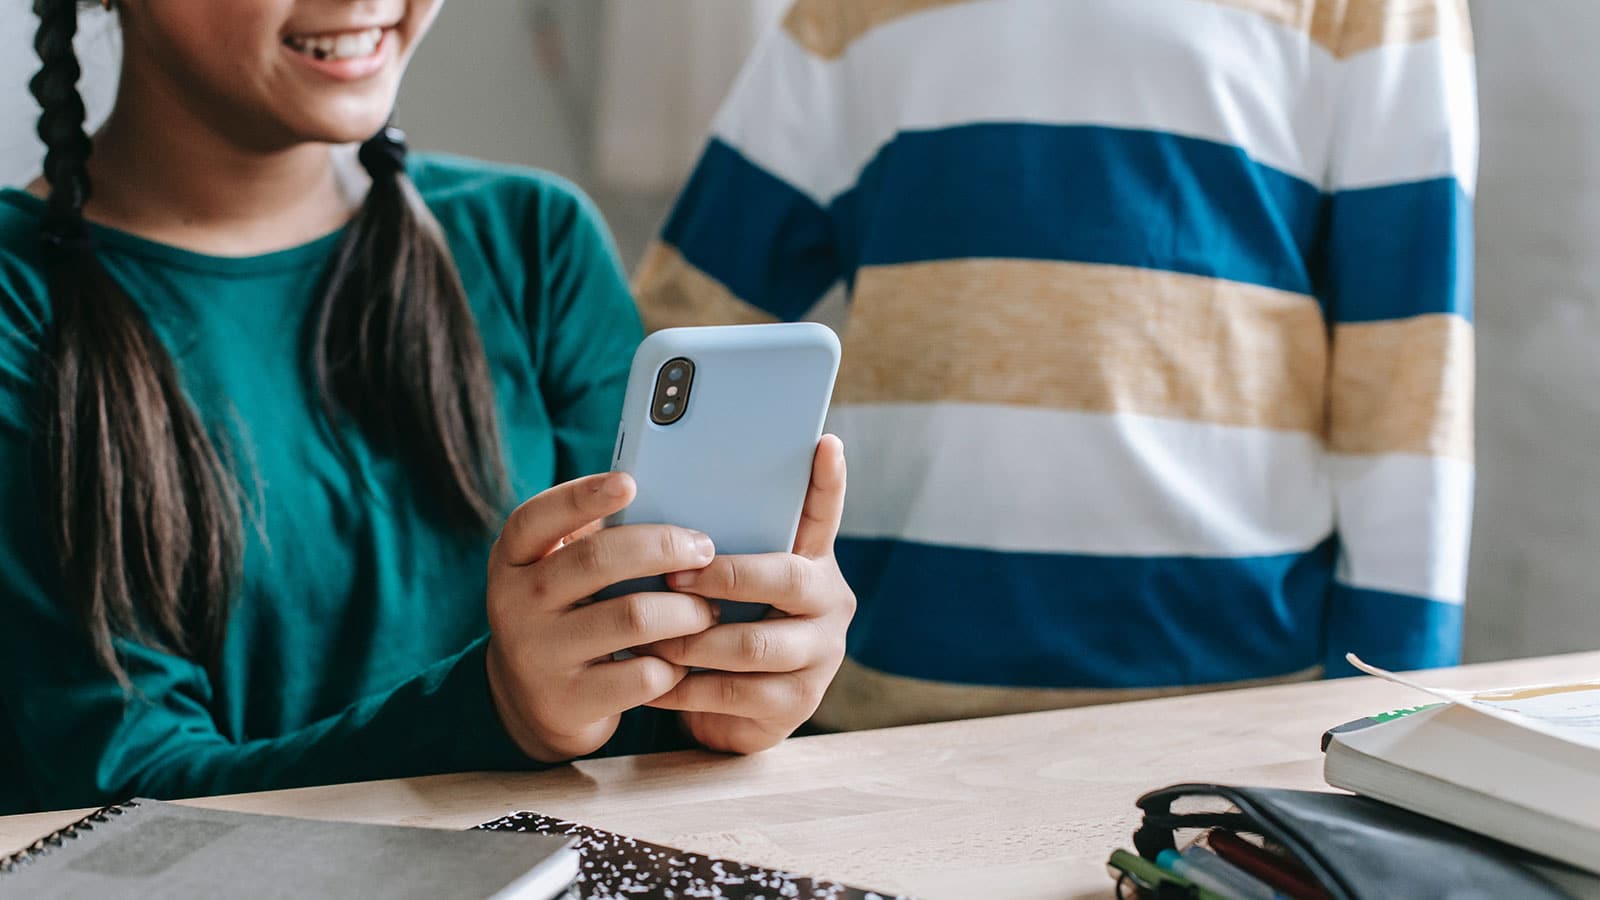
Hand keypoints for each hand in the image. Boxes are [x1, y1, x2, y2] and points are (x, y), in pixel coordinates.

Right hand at [484, 472, 720, 762]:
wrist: (531, 702)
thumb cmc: (566, 614)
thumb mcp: (559, 574)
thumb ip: (596, 541)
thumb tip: (676, 502)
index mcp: (513, 558)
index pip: (537, 517)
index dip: (583, 496)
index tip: (630, 482)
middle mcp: (515, 603)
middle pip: (598, 560)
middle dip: (664, 547)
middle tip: (704, 550)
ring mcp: (539, 655)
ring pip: (634, 617)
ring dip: (686, 609)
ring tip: (708, 609)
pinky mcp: (569, 701)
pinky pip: (643, 675)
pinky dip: (677, 664)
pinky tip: (687, 658)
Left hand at [639, 435, 853, 753]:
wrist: (729, 715)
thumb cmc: (718, 628)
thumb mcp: (722, 587)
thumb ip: (713, 549)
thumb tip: (651, 499)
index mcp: (812, 562)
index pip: (823, 515)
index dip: (827, 481)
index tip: (824, 442)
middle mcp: (829, 604)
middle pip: (788, 579)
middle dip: (724, 577)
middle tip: (672, 578)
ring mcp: (820, 656)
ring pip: (754, 644)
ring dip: (693, 639)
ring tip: (650, 635)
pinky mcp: (797, 705)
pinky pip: (733, 693)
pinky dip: (683, 687)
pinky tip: (651, 680)